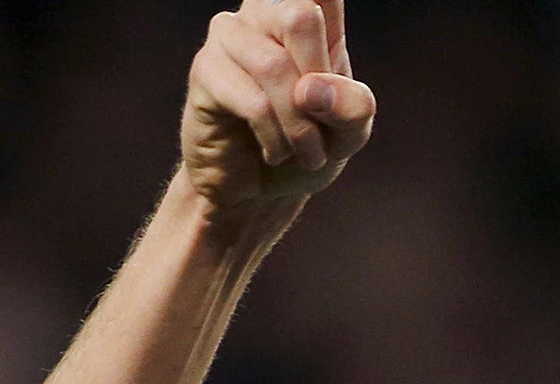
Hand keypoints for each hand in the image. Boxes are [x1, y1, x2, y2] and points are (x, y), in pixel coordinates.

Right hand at [182, 0, 375, 221]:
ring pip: (274, 65)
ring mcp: (230, 36)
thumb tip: (312, 89)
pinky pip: (252, 101)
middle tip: (322, 131)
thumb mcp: (349, 132)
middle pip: (301, 16)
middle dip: (319, 88)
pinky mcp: (205, 70)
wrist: (258, 189)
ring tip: (303, 153)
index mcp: (310, 14)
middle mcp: (265, 13)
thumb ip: (354, 106)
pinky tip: (274, 151)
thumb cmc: (305, 147)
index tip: (322, 38)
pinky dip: (274, 137)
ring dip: (298, 125)